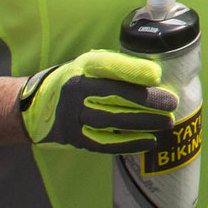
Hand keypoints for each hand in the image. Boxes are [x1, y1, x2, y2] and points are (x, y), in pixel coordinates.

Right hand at [15, 49, 176, 153]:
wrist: (35, 105)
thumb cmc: (77, 80)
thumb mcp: (92, 64)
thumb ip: (119, 67)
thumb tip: (156, 76)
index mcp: (83, 68)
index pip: (110, 68)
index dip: (135, 72)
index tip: (158, 76)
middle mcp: (76, 91)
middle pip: (115, 97)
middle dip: (147, 102)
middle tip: (172, 104)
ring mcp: (73, 117)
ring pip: (112, 121)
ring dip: (143, 123)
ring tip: (167, 123)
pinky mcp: (74, 138)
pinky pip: (104, 143)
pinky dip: (128, 144)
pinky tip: (149, 142)